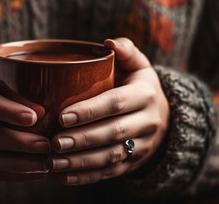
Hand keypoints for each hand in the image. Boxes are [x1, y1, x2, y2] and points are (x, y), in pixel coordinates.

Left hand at [49, 38, 168, 184]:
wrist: (164, 115)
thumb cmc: (138, 85)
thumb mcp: (139, 65)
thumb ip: (126, 51)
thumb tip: (108, 42)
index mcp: (146, 94)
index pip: (117, 102)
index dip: (90, 111)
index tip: (63, 116)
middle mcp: (148, 121)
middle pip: (113, 133)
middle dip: (83, 139)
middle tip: (54, 143)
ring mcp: (143, 145)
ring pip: (112, 156)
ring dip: (81, 162)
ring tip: (54, 162)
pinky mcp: (134, 162)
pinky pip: (112, 172)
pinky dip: (87, 177)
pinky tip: (64, 177)